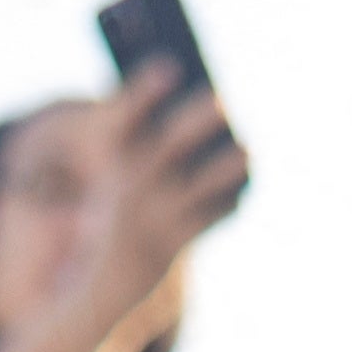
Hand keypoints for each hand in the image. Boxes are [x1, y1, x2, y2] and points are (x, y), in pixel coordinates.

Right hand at [82, 64, 248, 336]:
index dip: (145, 90)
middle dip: (197, 119)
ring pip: (201, 183)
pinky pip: (209, 217)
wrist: (103, 285)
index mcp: (110, 165)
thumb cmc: (119, 219)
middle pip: (171, 144)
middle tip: (222, 100)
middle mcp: (129, 187)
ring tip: (247, 150)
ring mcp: (152, 216)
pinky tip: (242, 192)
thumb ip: (149, 152)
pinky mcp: (173, 245)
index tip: (170, 66)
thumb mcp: (121, 183)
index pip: (126, 117)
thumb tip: (209, 128)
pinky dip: (228, 204)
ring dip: (227, 166)